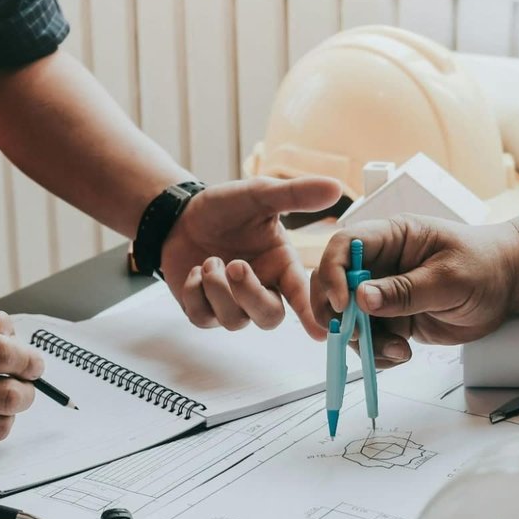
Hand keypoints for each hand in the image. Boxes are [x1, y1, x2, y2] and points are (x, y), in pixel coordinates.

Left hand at [160, 176, 342, 339]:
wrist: (182, 215)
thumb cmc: (226, 207)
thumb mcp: (260, 195)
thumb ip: (295, 194)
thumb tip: (336, 187)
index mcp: (282, 266)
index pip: (301, 295)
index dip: (310, 313)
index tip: (319, 331)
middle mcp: (262, 289)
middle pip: (269, 318)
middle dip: (250, 295)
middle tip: (235, 265)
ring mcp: (233, 303)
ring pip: (235, 321)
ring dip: (218, 290)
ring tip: (209, 260)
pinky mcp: (205, 310)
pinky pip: (203, 318)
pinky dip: (196, 294)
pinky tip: (194, 272)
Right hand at [310, 215, 518, 367]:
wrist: (507, 286)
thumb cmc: (485, 265)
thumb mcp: (449, 277)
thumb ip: (405, 290)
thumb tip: (362, 298)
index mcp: (390, 237)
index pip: (344, 246)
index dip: (334, 273)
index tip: (345, 304)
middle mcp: (379, 264)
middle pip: (333, 284)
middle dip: (336, 314)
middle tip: (354, 335)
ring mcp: (382, 293)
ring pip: (348, 319)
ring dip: (362, 341)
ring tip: (397, 350)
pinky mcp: (391, 319)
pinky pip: (368, 339)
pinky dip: (377, 353)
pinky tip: (401, 353)